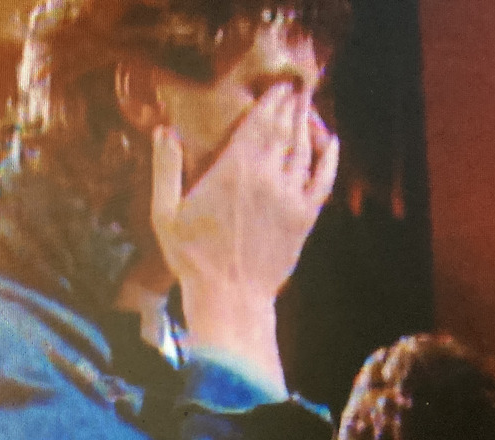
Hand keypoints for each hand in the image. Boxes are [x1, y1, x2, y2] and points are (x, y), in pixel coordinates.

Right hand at [151, 85, 337, 379]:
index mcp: (233, 170)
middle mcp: (267, 176)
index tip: (276, 87)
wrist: (230, 297)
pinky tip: (331, 143)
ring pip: (305, 149)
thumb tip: (163, 132)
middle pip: (285, 129)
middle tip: (295, 89)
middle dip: (291, 106)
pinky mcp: (304, 217)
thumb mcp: (165, 215)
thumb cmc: (193, 259)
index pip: (259, 122)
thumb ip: (165, 170)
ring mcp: (290, 196)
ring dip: (307, 124)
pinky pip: (323, 179)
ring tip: (306, 107)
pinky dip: (329, 158)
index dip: (270, 101)